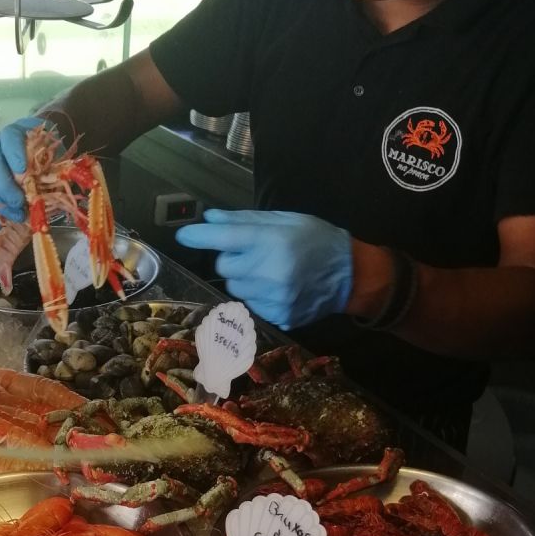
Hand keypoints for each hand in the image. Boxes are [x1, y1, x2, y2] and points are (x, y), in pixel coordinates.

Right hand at [0, 116, 56, 230]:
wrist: (34, 161)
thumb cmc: (44, 158)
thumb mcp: (52, 157)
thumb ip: (51, 166)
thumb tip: (53, 184)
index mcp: (15, 134)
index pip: (10, 137)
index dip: (14, 153)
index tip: (23, 171)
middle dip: (4, 185)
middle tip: (19, 202)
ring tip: (17, 216)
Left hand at [174, 209, 352, 329]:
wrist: (350, 275)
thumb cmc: (316, 239)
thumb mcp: (285, 220)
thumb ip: (246, 220)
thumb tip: (210, 219)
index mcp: (271, 242)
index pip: (224, 238)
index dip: (199, 235)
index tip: (184, 235)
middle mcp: (269, 272)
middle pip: (225, 266)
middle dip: (233, 258)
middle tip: (254, 253)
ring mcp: (273, 298)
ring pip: (235, 288)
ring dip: (243, 278)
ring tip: (268, 270)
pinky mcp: (277, 316)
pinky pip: (250, 305)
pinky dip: (256, 295)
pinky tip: (276, 287)